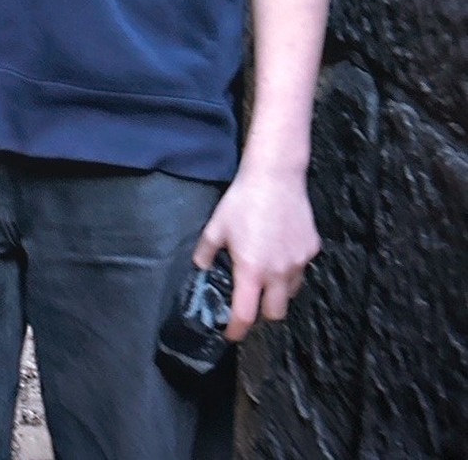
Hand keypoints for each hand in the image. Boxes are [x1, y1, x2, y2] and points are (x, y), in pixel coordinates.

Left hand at [193, 162, 319, 340]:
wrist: (276, 177)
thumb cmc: (242, 201)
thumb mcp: (216, 226)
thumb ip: (206, 251)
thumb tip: (200, 267)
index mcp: (252, 270)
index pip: (246, 314)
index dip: (236, 329)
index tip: (230, 334)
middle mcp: (278, 273)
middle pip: (274, 313)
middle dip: (261, 313)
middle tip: (249, 301)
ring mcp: (299, 263)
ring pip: (290, 293)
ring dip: (276, 292)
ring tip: (263, 274)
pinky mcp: (311, 250)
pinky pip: (300, 270)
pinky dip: (289, 269)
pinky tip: (278, 251)